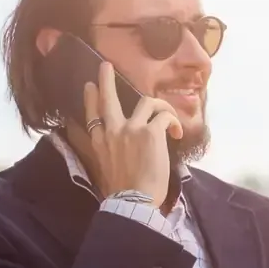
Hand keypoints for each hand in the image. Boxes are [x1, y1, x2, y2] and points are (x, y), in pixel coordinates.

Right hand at [83, 62, 182, 204]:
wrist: (132, 201)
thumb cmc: (123, 192)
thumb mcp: (106, 168)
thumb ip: (110, 152)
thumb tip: (122, 150)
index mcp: (99, 142)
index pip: (92, 114)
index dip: (90, 98)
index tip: (90, 87)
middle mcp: (112, 131)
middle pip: (108, 98)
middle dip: (106, 80)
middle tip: (106, 66)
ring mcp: (131, 129)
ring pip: (145, 102)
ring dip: (159, 105)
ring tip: (167, 113)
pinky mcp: (151, 132)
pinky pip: (164, 116)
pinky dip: (173, 121)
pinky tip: (178, 133)